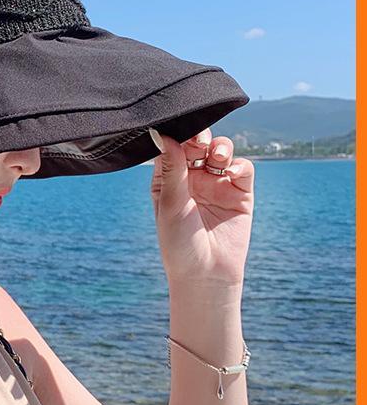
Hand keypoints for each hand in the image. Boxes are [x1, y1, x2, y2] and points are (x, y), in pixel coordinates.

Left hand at [149, 127, 253, 288]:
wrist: (206, 275)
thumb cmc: (179, 243)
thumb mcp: (171, 204)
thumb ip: (171, 170)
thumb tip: (162, 135)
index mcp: (169, 179)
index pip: (172, 148)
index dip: (176, 135)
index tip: (178, 130)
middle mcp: (193, 178)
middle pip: (198, 144)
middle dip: (199, 136)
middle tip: (199, 140)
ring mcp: (217, 184)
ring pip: (221, 151)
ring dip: (220, 147)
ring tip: (216, 155)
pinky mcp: (240, 193)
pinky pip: (242, 169)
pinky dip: (238, 165)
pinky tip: (231, 172)